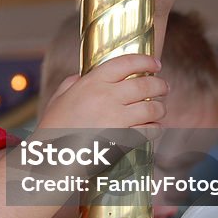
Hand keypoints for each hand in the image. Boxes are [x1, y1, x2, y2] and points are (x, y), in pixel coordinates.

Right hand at [38, 54, 166, 130]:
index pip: (126, 63)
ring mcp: (116, 119)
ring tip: (159, 109)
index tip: (155, 63)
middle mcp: (106, 97)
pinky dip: (156, 129)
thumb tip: (85, 75)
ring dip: (160, 108)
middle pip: (146, 84)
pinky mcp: (123, 139)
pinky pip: (150, 130)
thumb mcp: (60, 97)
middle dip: (160, 84)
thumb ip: (74, 82)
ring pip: (152, 108)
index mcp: (92, 83)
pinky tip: (153, 128)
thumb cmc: (54, 127)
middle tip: (164, 87)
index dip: (145, 61)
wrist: (53, 156)